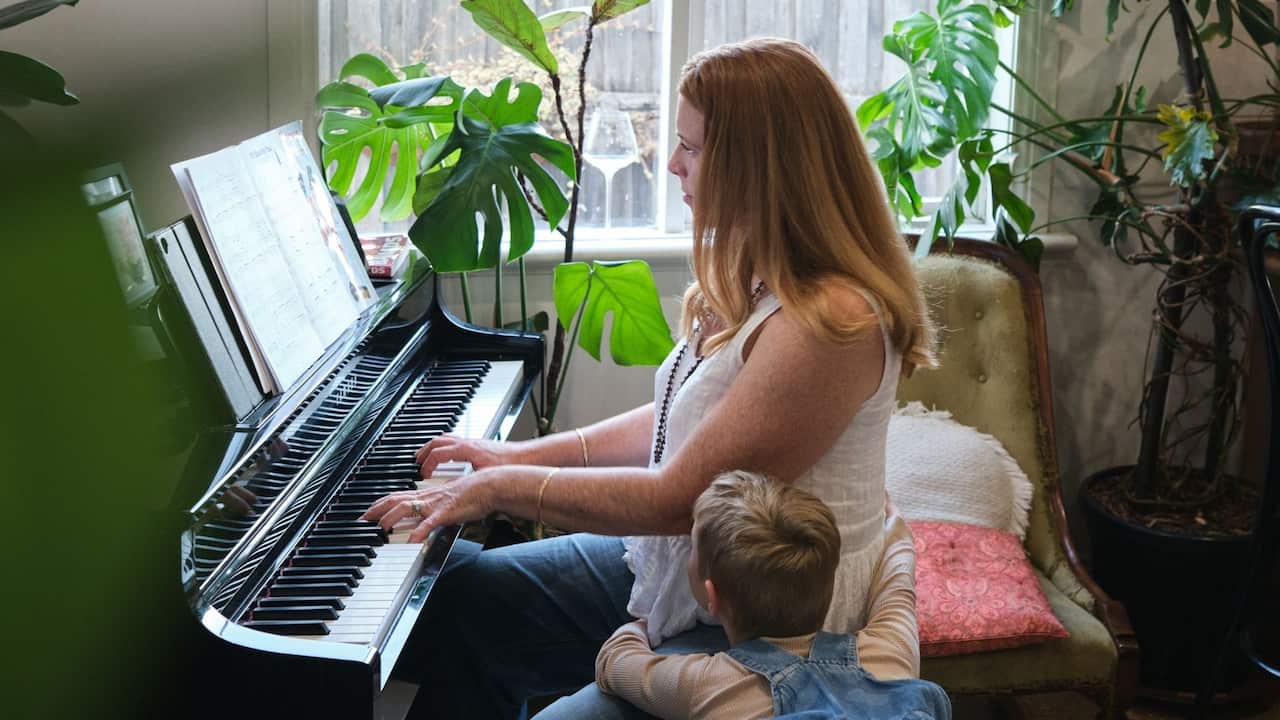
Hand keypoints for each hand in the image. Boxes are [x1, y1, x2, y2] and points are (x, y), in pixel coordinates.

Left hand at [360, 474, 491, 542]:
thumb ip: (436, 509)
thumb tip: (426, 519)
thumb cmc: (473, 493)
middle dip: (375, 511)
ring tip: (380, 530)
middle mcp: (427, 497)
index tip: (367, 513)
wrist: (489, 485)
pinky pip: (429, 523)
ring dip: (390, 519)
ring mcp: (435, 504)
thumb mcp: (448, 501)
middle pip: (394, 500)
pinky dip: (419, 532)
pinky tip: (411, 542)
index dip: (379, 504)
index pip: (396, 497)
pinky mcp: (446, 513)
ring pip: (406, 508)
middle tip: (361, 522)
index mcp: (427, 494)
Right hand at [414, 434, 524, 476]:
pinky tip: (448, 456)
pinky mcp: (479, 444)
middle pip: (437, 441)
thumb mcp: (482, 477)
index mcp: (465, 450)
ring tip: (427, 456)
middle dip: (424, 451)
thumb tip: (451, 492)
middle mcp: (467, 443)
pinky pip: (455, 440)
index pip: (437, 453)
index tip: (422, 474)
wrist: (527, 457)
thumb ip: (464, 483)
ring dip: (434, 446)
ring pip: (446, 438)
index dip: (426, 464)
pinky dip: (446, 446)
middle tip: (417, 462)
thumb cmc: (508, 465)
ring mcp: (473, 442)